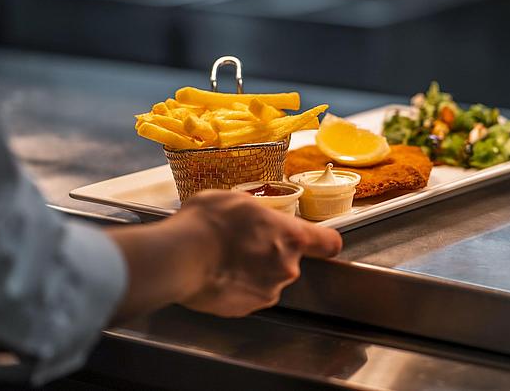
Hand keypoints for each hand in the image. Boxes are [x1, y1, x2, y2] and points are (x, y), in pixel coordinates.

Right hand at [107, 190, 341, 321]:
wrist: (180, 257)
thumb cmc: (208, 222)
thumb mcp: (237, 200)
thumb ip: (257, 212)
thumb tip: (253, 217)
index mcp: (291, 236)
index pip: (328, 242)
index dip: (323, 241)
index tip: (319, 242)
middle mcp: (287, 267)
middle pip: (287, 261)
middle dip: (269, 254)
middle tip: (241, 243)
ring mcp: (267, 291)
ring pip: (267, 280)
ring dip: (252, 272)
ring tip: (224, 259)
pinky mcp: (246, 309)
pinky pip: (247, 296)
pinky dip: (235, 288)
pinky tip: (216, 274)